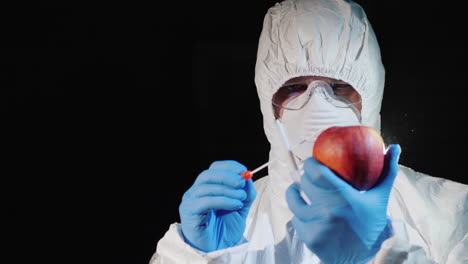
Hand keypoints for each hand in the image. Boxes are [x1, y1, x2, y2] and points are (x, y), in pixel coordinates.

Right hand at [179, 160, 256, 252]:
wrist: (218, 249)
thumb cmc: (225, 229)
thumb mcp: (240, 207)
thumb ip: (245, 192)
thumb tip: (248, 177)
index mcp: (206, 187)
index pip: (214, 169)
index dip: (229, 167)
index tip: (244, 171)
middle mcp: (195, 192)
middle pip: (207, 175)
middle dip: (227, 176)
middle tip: (242, 183)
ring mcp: (190, 201)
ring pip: (207, 188)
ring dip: (228, 191)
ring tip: (241, 199)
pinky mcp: (189, 212)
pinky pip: (206, 202)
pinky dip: (223, 201)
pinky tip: (235, 205)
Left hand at [286, 144, 400, 263]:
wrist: (361, 260)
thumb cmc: (371, 224)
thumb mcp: (380, 199)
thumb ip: (387, 172)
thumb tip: (394, 147)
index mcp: (347, 199)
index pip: (318, 173)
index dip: (310, 164)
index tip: (310, 161)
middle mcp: (330, 212)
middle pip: (305, 184)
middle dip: (304, 177)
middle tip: (307, 175)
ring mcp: (318, 226)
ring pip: (295, 202)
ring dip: (294, 194)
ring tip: (296, 189)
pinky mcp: (309, 238)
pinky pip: (296, 219)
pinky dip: (299, 216)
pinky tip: (304, 213)